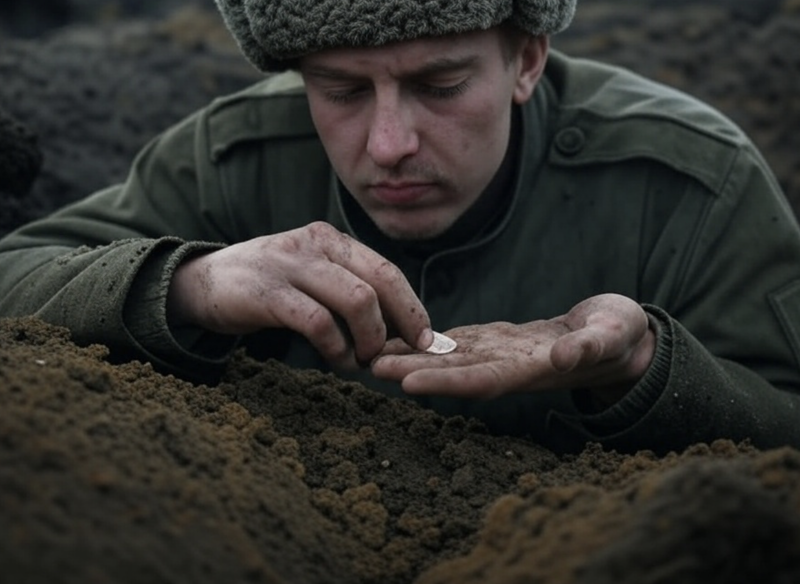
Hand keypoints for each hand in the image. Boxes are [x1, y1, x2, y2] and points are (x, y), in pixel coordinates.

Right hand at [167, 222, 432, 368]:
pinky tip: (336, 360)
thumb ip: (346, 292)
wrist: (199, 284)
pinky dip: (336, 349)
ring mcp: (290, 265)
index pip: (386, 270)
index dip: (412, 306)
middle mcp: (314, 244)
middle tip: (409, 352)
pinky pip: (319, 323)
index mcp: (330, 239)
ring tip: (364, 360)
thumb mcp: (310, 277)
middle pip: (380, 282)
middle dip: (403, 322)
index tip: (426, 338)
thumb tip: (397, 331)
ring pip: (356, 301)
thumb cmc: (266, 288)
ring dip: (369, 339)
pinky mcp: (267, 293)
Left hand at [371, 294, 654, 404]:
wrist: (612, 336)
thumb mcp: (611, 335)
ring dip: (408, 356)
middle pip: (453, 372)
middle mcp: (506, 367)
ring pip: (446, 356)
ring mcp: (497, 354)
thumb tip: (561, 356)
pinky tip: (394, 335)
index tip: (408, 383)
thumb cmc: (618, 335)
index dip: (445, 382)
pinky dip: (424, 340)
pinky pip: (454, 341)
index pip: (482, 380)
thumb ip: (588, 347)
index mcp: (531, 370)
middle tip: (368, 365)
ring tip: (367, 350)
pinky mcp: (492, 340)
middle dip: (411, 370)